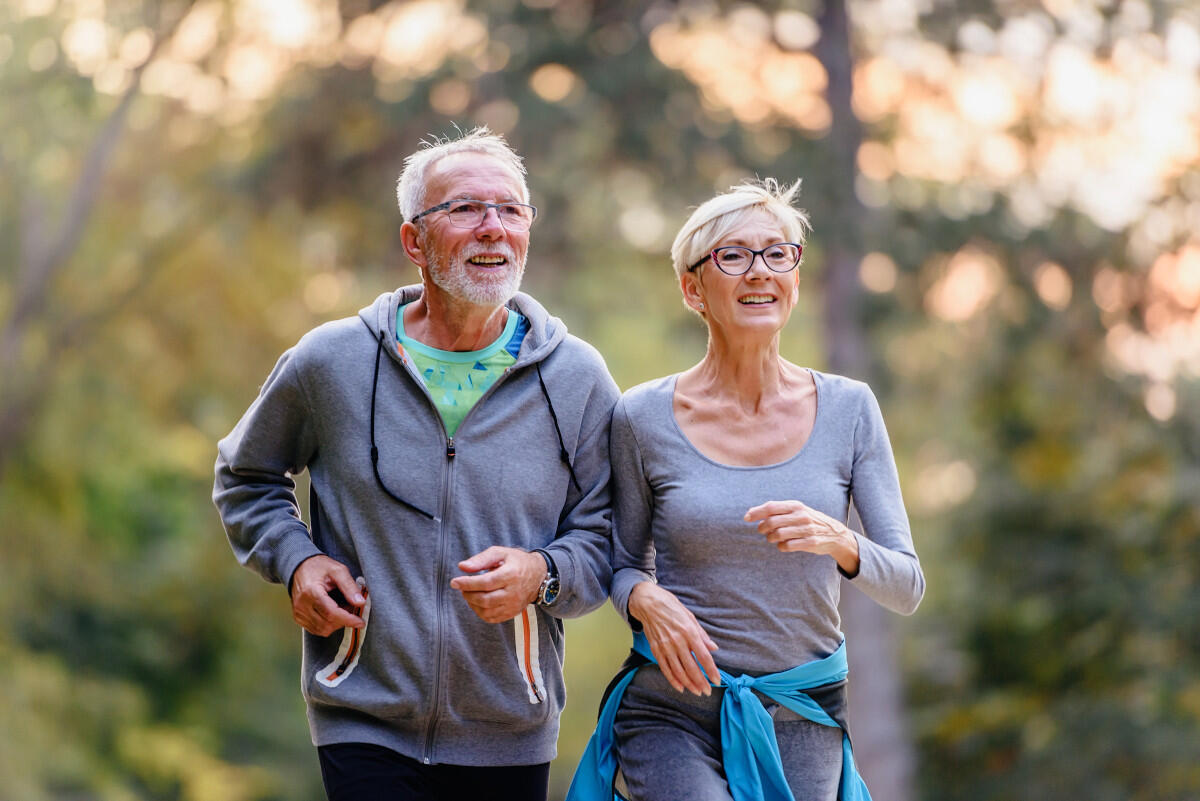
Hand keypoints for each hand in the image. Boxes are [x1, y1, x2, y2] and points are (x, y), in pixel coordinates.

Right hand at [290, 555, 365, 636]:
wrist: (300, 567)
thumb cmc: (318, 567)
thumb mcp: (338, 570)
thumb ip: (349, 586)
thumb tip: (360, 602)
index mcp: (311, 591)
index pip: (331, 613)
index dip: (348, 620)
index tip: (360, 622)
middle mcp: (302, 604)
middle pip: (327, 624)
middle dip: (344, 621)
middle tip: (351, 609)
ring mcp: (298, 612)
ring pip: (322, 630)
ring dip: (336, 624)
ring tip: (341, 609)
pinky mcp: (298, 617)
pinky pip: (316, 629)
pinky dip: (327, 625)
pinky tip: (332, 613)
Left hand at [450, 546, 545, 623]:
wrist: (538, 575)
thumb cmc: (516, 562)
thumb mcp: (500, 553)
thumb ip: (481, 559)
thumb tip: (462, 567)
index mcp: (511, 574)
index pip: (486, 582)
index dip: (467, 584)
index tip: (454, 582)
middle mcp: (513, 592)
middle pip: (485, 599)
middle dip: (468, 594)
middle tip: (462, 587)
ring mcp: (513, 605)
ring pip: (487, 611)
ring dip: (472, 603)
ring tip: (469, 593)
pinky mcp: (512, 613)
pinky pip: (491, 618)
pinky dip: (480, 611)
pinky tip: (477, 602)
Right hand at [628, 582, 719, 695]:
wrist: (648, 603)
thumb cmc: (671, 607)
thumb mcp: (690, 617)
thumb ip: (702, 635)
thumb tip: (713, 648)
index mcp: (689, 632)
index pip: (703, 656)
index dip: (711, 670)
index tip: (716, 680)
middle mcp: (677, 641)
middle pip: (691, 667)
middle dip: (701, 682)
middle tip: (707, 691)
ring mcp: (665, 646)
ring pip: (678, 671)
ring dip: (689, 684)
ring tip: (696, 691)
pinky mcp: (656, 649)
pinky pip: (665, 668)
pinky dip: (673, 680)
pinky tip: (680, 687)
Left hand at [744, 500, 860, 574]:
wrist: (835, 534)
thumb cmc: (809, 521)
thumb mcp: (796, 510)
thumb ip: (777, 510)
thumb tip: (750, 512)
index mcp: (796, 506)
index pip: (771, 507)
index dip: (756, 512)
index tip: (746, 518)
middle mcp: (801, 516)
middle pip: (772, 522)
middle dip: (762, 528)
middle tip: (762, 531)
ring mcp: (807, 530)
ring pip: (778, 535)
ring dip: (771, 538)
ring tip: (773, 538)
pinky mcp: (811, 543)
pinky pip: (787, 546)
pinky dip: (781, 546)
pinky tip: (783, 545)